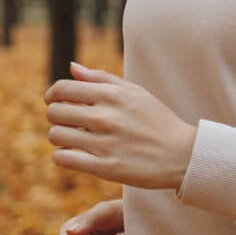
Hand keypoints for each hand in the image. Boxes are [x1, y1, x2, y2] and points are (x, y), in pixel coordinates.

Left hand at [43, 61, 197, 190]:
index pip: (62, 89)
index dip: (52, 95)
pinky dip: (62, 156)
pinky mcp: (106, 167)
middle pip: (55, 112)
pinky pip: (64, 159)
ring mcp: (105, 143)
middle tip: (69, 123)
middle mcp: (106, 116)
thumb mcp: (135, 92)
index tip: (56, 102)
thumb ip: (102, 78)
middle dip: (56, 117)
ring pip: (56, 136)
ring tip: (73, 140)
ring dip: (60, 138)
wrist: (183, 155)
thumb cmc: (157, 121)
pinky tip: (74, 155)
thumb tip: (72, 67)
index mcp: (112, 94)